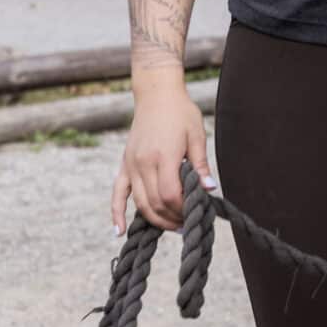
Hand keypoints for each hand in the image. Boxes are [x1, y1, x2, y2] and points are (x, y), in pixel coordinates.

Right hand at [111, 81, 211, 232]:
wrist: (157, 95)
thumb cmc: (181, 114)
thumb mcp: (197, 136)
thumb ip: (200, 165)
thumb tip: (209, 189)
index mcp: (163, 157)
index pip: (171, 194)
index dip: (183, 208)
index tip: (196, 212)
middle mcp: (142, 164)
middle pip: (155, 203)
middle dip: (172, 218)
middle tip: (188, 223)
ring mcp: (130, 166)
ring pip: (139, 202)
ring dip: (154, 219)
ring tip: (172, 226)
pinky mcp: (124, 165)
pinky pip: (117, 194)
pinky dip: (116, 213)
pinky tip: (118, 231)